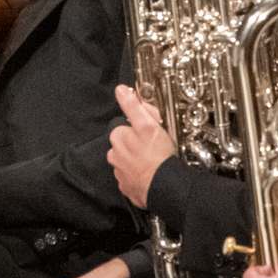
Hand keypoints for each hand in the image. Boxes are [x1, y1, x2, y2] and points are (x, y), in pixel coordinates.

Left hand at [109, 84, 177, 209]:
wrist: (163, 186)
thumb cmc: (157, 155)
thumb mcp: (148, 124)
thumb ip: (133, 105)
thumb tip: (121, 90)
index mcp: (118, 137)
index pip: (126, 126)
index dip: (140, 127)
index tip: (151, 131)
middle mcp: (114, 156)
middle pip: (127, 143)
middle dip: (138, 143)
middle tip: (155, 145)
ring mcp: (120, 173)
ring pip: (129, 160)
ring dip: (139, 159)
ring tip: (155, 160)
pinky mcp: (127, 187)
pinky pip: (133, 176)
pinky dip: (140, 174)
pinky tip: (151, 172)